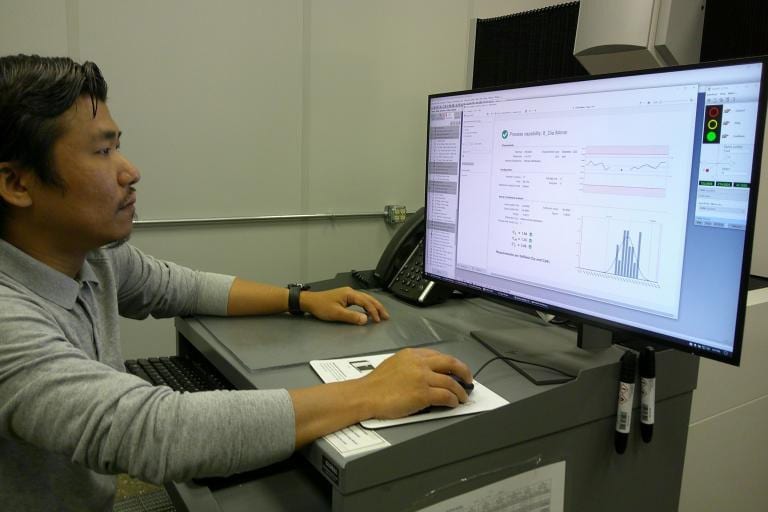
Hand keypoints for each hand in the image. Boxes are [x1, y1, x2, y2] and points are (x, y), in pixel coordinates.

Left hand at [301, 287, 389, 324]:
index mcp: (349, 294)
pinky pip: (360, 301)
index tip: (378, 320)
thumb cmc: (321, 306)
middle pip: (368, 299)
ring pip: (365, 299)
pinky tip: (368, 311)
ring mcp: (348, 294)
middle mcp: (350, 292)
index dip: (374, 311)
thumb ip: (352, 316)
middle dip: (378, 308)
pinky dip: (367, 306)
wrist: (310, 302)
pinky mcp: (345, 298)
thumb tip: (365, 319)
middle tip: (386, 316)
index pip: (366, 302)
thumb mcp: (336, 313)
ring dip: (373, 307)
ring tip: (380, 314)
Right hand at [358, 348, 472, 418]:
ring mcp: (422, 378)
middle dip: (464, 371)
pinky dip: (453, 400)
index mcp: (412, 354)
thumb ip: (411, 364)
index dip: (451, 363)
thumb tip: (426, 373)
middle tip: (468, 379)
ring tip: (462, 397)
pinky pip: (445, 396)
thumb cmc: (376, 384)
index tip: (456, 370)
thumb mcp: (394, 363)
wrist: (366, 395)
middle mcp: (419, 363)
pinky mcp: (423, 394)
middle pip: (451, 363)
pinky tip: (453, 403)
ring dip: (460, 391)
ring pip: (451, 382)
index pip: (438, 356)